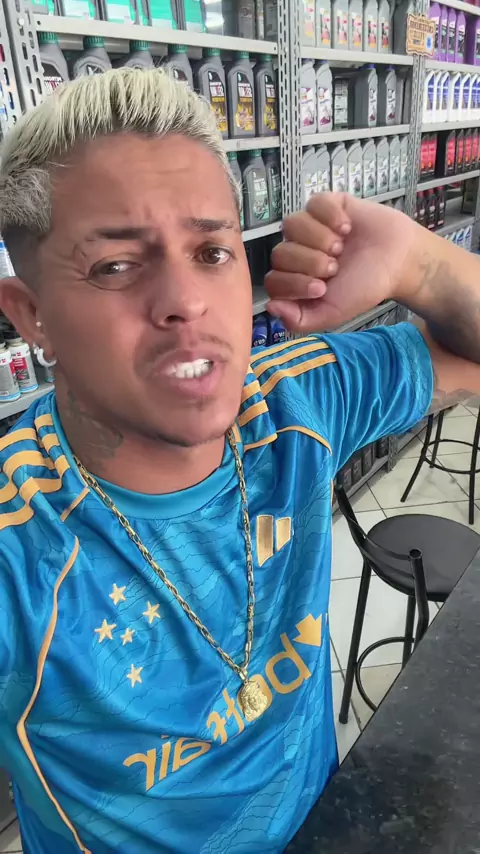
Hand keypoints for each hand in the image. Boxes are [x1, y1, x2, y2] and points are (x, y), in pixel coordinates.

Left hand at [265, 193, 418, 332]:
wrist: (399, 262)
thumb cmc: (365, 287)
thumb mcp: (333, 313)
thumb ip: (301, 320)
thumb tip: (271, 307)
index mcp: (295, 280)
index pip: (273, 281)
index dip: (295, 284)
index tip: (322, 287)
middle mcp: (296, 252)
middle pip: (280, 253)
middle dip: (311, 262)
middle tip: (336, 267)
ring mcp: (309, 226)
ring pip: (292, 225)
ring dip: (319, 238)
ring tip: (341, 247)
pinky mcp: (325, 204)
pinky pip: (313, 203)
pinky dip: (330, 216)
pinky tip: (347, 227)